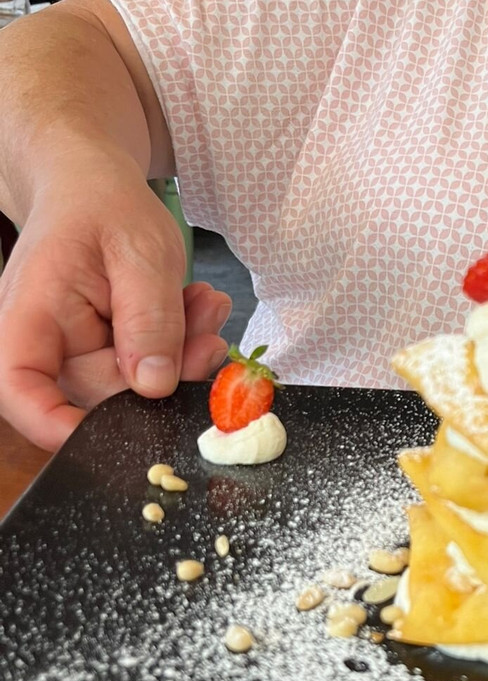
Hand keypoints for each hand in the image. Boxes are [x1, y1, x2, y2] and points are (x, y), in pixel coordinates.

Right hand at [0, 172, 230, 450]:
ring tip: (205, 305)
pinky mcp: (113, 349)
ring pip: (138, 384)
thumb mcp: (138, 250)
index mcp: (29, 317)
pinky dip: (185, 342)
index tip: (118, 434)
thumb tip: (154, 386)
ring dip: (185, 351)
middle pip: (103, 394)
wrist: (94, 183)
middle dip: (166, 371)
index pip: (21, 390)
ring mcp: (81, 350)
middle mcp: (48, 343)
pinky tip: (197, 306)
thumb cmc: (102, 205)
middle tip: (209, 332)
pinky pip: (152, 366)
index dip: (57, 427)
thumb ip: (148, 319)